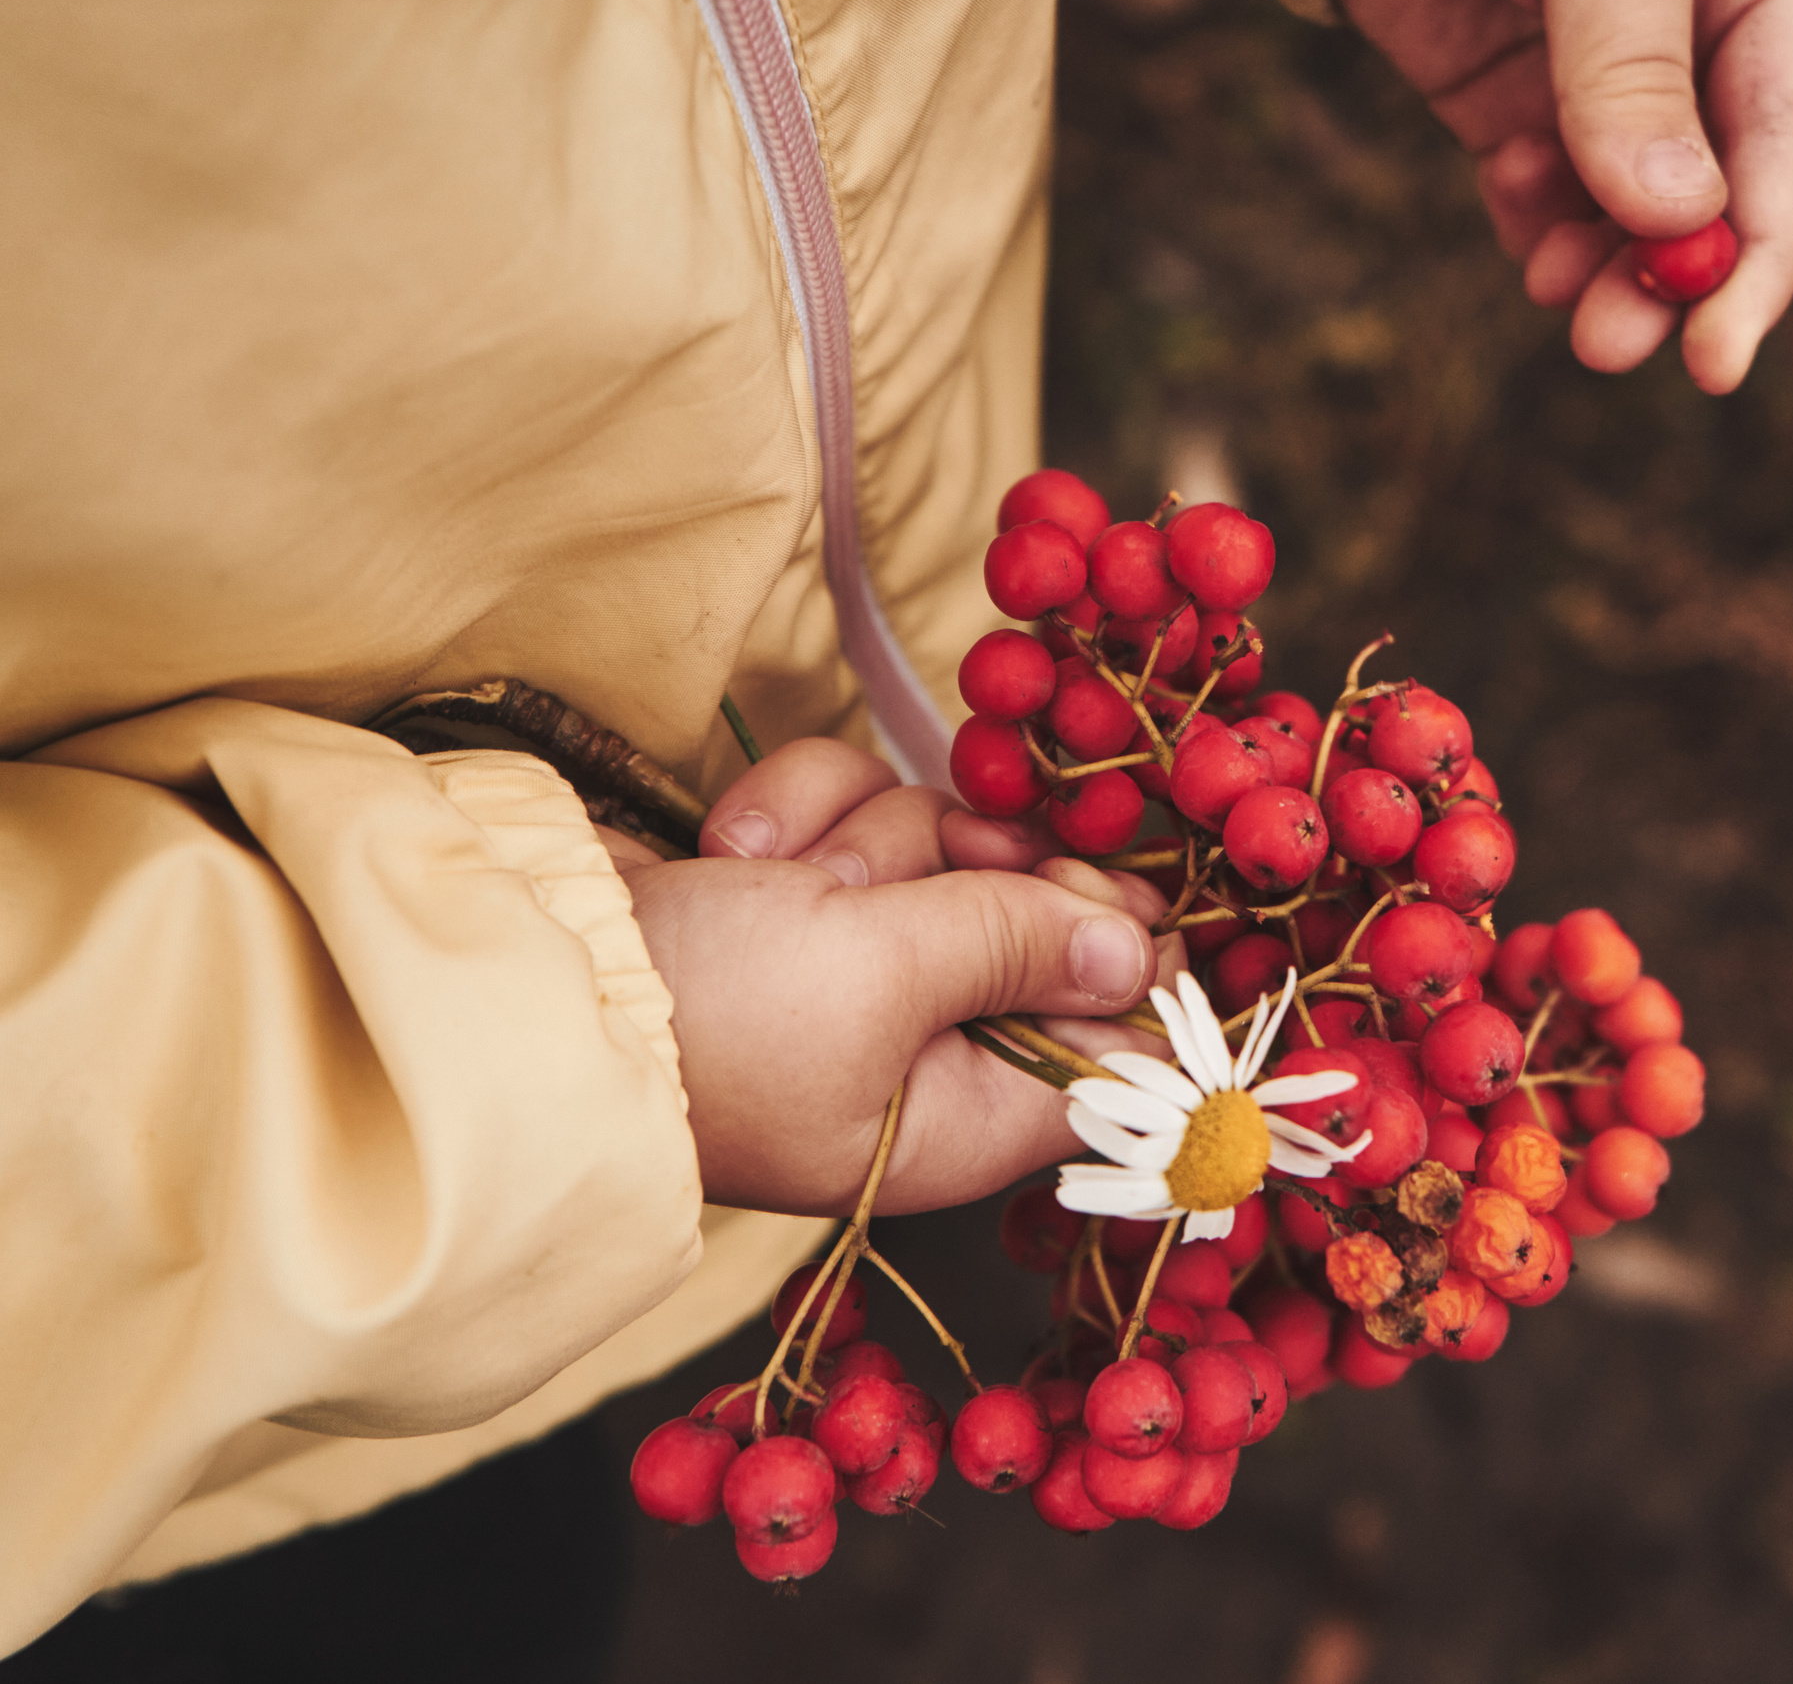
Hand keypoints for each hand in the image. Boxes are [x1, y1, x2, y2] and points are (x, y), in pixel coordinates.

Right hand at [602, 740, 1181, 1218]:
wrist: (520, 972)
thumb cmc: (708, 1015)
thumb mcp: (885, 975)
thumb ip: (1020, 944)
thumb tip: (1138, 954)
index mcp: (968, 1113)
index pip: (1117, 1047)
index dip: (1127, 958)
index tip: (1103, 892)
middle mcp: (926, 1046)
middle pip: (1040, 917)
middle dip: (977, 870)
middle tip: (924, 876)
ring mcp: (857, 966)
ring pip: (941, 842)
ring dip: (866, 840)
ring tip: (784, 883)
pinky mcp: (794, 892)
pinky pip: (854, 812)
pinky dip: (797, 815)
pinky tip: (735, 854)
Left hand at [1336, 0, 1792, 391]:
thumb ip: (1629, 60)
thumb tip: (1672, 215)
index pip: (1787, 140)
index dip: (1760, 259)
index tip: (1716, 359)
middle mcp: (1694, 34)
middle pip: (1708, 191)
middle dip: (1664, 275)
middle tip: (1612, 341)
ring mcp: (1598, 66)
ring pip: (1620, 204)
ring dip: (1596, 260)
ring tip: (1557, 288)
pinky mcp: (1507, 83)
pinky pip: (1539, 182)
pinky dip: (1531, 217)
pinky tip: (1517, 206)